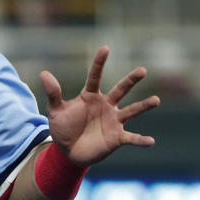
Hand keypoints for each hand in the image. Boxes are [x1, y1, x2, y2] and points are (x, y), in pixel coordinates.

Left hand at [39, 46, 159, 167]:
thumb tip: (44, 73)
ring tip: (156, 100)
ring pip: (132, 111)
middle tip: (142, 70)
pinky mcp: (117, 138)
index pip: (95, 76)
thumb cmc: (63, 128)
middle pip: (120, 89)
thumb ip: (53, 93)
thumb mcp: (56, 110)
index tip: (105, 48)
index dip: (99, 63)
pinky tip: (150, 141)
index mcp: (90, 96)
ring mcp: (113, 121)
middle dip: (131, 80)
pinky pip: (132, 138)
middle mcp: (106, 105)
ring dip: (143, 106)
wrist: (68, 151)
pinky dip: (141, 140)